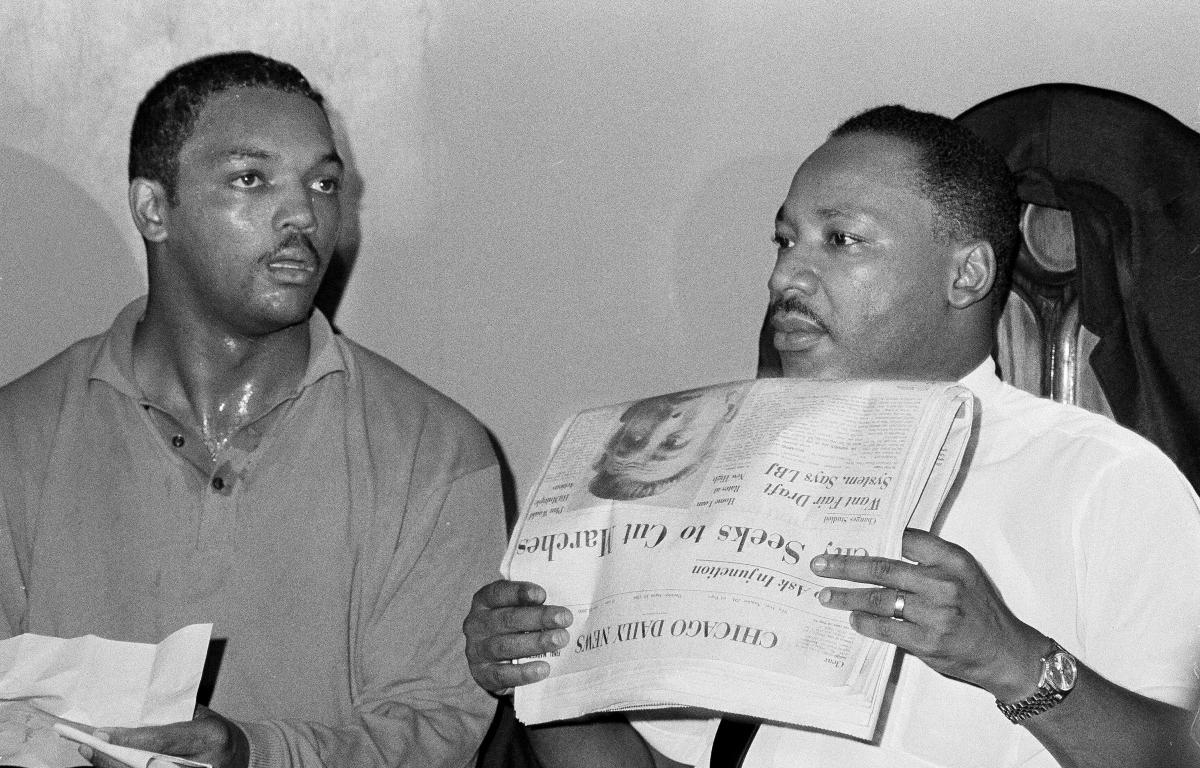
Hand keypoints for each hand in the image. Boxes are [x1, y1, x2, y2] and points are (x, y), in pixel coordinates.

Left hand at [83, 706, 248, 767]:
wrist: (239, 755)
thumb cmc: (214, 730)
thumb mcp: (199, 716)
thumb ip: (168, 719)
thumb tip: (125, 718)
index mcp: (211, 736)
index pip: (163, 741)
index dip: (130, 740)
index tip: (102, 734)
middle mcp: (203, 764)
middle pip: (148, 765)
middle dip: (114, 758)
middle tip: (89, 746)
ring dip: (115, 767)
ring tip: (93, 754)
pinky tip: (110, 763)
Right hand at [462, 579, 572, 694]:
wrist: (492, 662)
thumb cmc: (511, 628)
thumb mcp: (516, 611)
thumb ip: (531, 605)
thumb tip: (560, 608)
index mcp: (484, 601)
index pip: (498, 592)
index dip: (519, 592)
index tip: (542, 594)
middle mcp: (477, 624)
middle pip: (507, 619)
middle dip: (538, 618)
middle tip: (564, 619)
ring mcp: (477, 650)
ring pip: (506, 646)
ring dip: (535, 643)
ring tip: (559, 640)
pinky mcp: (482, 674)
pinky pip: (503, 674)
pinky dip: (524, 672)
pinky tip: (544, 668)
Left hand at [810, 528, 1047, 699]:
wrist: (1003, 653)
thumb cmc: (979, 609)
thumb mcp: (964, 573)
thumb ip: (931, 559)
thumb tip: (883, 545)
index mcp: (953, 560)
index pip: (906, 539)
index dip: (874, 535)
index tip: (846, 534)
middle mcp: (944, 584)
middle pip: (882, 568)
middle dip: (845, 565)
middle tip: (820, 564)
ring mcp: (935, 614)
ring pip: (878, 599)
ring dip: (846, 596)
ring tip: (825, 595)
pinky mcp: (927, 642)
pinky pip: (885, 628)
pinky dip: (864, 622)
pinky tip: (852, 618)